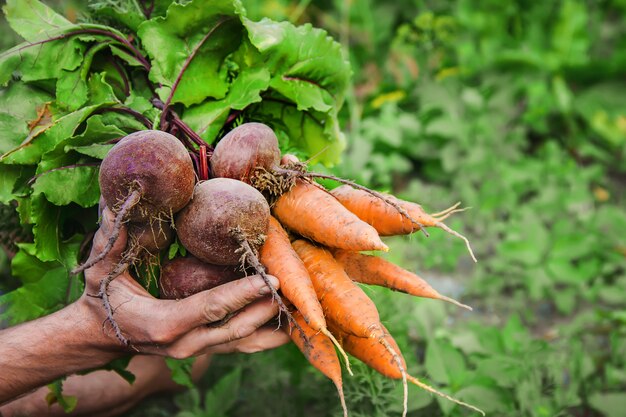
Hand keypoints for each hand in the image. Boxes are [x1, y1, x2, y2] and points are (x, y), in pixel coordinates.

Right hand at [78, 207, 288, 357]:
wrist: (100, 334)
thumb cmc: (102, 298)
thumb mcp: (102, 270)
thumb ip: (112, 240)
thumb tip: (113, 203)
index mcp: (163, 324)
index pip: (211, 307)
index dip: (242, 293)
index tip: (269, 277)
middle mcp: (185, 344)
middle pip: (237, 327)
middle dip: (267, 306)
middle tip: (295, 283)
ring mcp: (197, 350)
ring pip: (244, 342)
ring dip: (274, 325)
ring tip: (304, 306)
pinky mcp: (205, 349)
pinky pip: (242, 347)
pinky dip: (267, 337)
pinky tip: (291, 326)